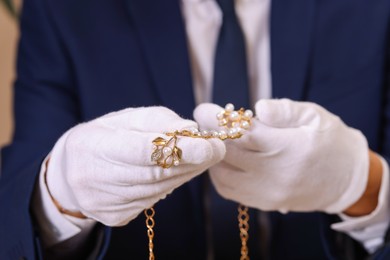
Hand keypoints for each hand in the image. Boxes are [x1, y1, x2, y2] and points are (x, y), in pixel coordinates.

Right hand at [46, 107, 224, 225]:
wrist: (70, 173)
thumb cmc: (101, 138)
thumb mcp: (123, 119)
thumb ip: (156, 120)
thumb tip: (190, 128)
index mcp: (92, 147)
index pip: (143, 151)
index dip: (181, 149)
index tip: (211, 145)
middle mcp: (95, 180)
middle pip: (157, 173)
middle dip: (193, 161)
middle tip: (216, 148)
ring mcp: (104, 203)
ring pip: (160, 189)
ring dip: (186, 173)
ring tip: (199, 157)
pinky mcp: (114, 217)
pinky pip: (153, 200)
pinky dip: (170, 184)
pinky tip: (174, 172)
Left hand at [194, 99, 368, 213]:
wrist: (348, 178)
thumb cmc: (330, 140)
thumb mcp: (314, 116)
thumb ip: (285, 110)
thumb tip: (257, 108)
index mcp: (290, 148)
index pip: (241, 133)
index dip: (217, 119)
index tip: (203, 109)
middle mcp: (276, 175)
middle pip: (227, 154)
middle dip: (209, 133)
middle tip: (203, 119)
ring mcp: (269, 193)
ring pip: (222, 175)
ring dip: (213, 155)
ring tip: (214, 138)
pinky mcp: (265, 204)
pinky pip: (230, 191)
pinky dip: (219, 174)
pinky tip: (224, 159)